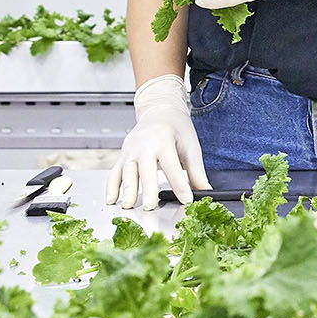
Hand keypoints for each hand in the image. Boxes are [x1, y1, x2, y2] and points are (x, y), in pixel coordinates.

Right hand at [107, 74, 209, 208]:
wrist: (160, 110)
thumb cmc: (177, 129)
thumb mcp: (191, 146)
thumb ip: (196, 171)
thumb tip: (205, 191)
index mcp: (164, 140)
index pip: (172, 166)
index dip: (179, 185)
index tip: (186, 200)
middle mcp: (144, 144)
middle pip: (145, 170)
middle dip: (148, 189)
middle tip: (150, 207)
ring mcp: (130, 150)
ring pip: (127, 172)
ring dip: (127, 190)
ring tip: (129, 206)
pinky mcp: (122, 155)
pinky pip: (115, 172)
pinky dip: (111, 187)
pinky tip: (112, 200)